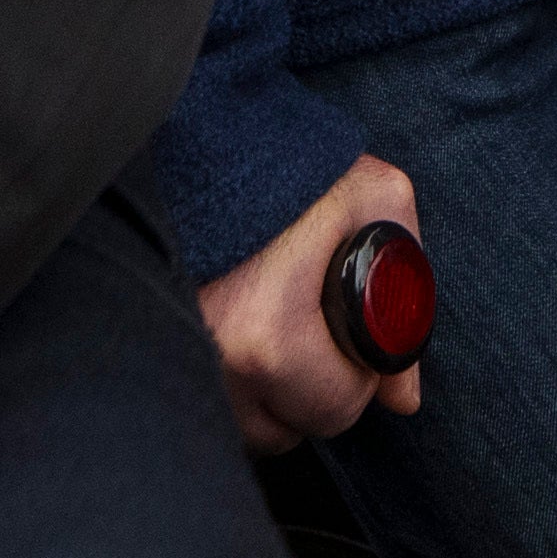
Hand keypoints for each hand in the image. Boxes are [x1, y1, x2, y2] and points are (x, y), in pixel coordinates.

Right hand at [198, 155, 432, 446]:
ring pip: (241, 423)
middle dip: (311, 388)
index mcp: (265, 335)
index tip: (348, 330)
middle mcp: (209, 359)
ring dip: (267, 393)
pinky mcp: (148, 342)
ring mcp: (171, 355)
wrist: (197, 129)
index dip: (357, 376)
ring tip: (275, 328)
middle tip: (312, 328)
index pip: (333, 411)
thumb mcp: (375, 198)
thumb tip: (403, 398)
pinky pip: (202, 400)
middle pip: (283, 428)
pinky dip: (228, 380)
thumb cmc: (288, 162)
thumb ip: (409, 294)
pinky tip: (237, 332)